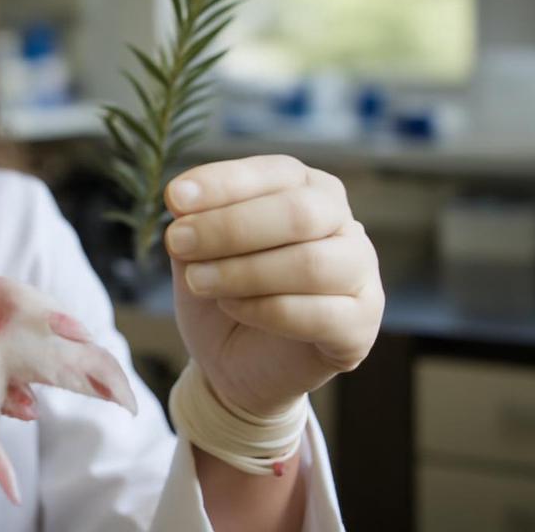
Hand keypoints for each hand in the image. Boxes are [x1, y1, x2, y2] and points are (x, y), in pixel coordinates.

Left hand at [164, 155, 383, 416]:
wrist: (235, 362)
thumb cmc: (223, 290)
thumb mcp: (198, 250)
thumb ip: (196, 223)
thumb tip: (181, 202)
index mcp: (307, 188)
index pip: (275, 172)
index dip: (224, 183)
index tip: (174, 198)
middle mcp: (342, 223)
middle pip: (299, 213)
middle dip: (230, 227)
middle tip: (177, 242)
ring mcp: (360, 274)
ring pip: (310, 263)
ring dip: (242, 271)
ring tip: (196, 281)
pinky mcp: (360, 326)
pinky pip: (320, 315)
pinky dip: (265, 310)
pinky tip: (231, 307)